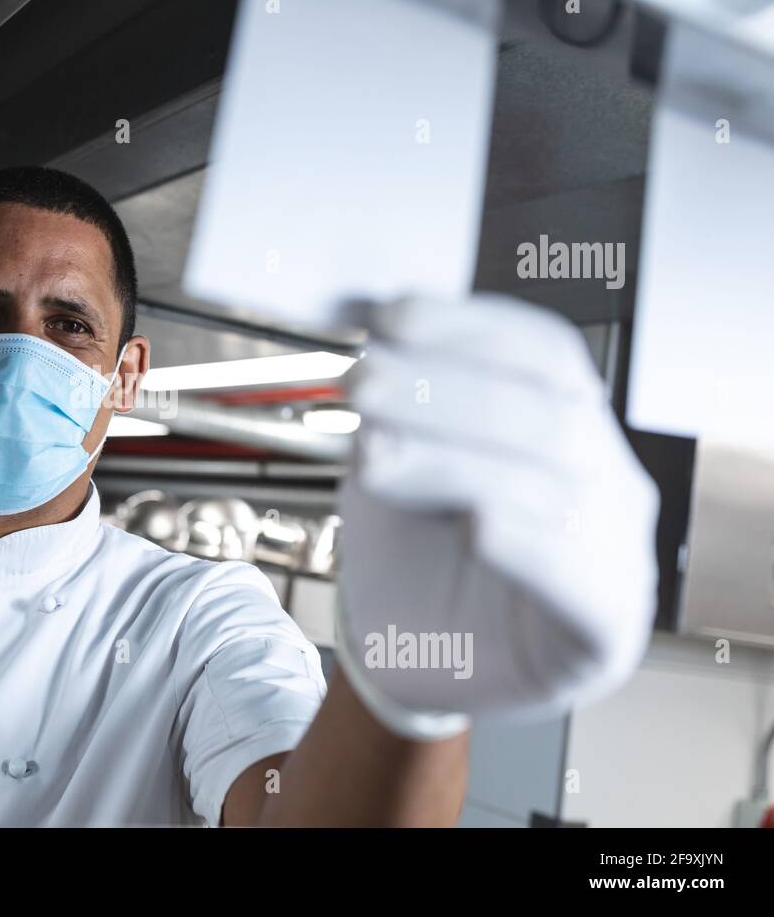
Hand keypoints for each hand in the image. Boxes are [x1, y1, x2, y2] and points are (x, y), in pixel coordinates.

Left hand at [337, 294, 658, 726]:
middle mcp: (605, 482)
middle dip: (448, 389)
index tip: (391, 317)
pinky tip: (477, 528)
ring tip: (376, 458)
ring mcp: (613, 554)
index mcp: (566, 426)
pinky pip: (580, 582)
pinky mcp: (601, 631)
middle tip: (364, 384)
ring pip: (558, 488)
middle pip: (550, 412)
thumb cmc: (416, 557)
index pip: (543, 353)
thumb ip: (395, 415)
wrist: (415, 659)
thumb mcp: (393, 469)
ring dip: (456, 461)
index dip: (471, 326)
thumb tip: (371, 345)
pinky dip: (529, 547)